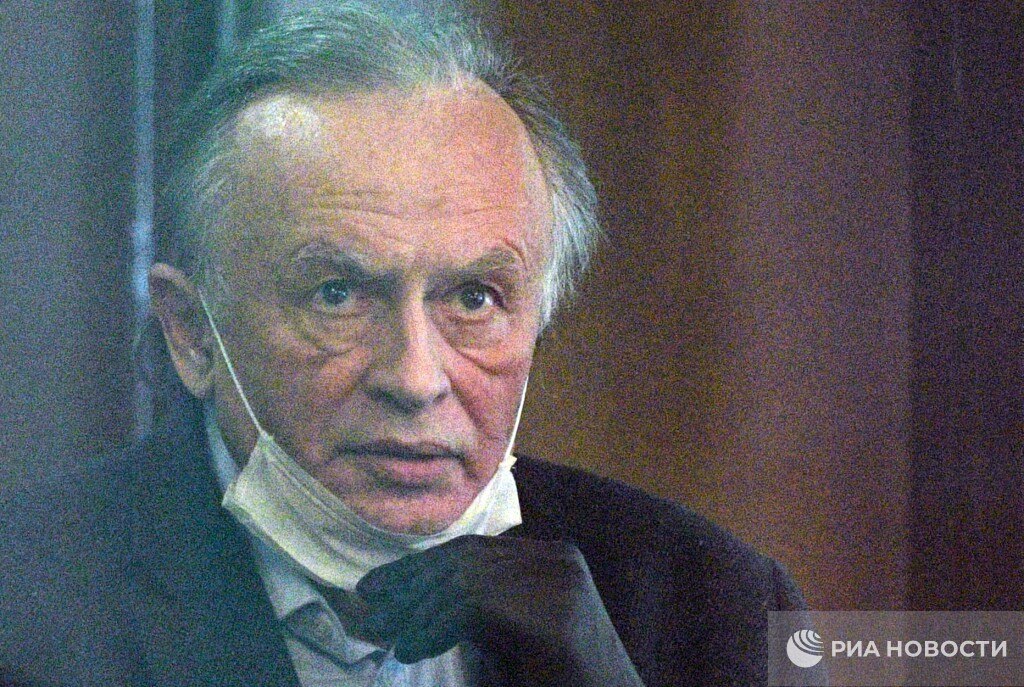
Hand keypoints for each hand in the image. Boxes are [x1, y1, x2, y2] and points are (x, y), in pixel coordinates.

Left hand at [356, 534, 645, 685]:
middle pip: (467, 558)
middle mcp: (559, 560)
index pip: (473, 549)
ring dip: (418, 609)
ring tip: (385, 633)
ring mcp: (561, 584)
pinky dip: (434, 627)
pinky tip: (410, 648)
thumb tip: (406, 598)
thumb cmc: (551, 681)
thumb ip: (474, 608)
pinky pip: (477, 607)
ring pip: (467, 580)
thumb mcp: (505, 636)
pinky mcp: (556, 616)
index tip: (377, 585)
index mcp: (551, 559)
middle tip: (371, 608)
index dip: (419, 566)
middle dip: (411, 583)